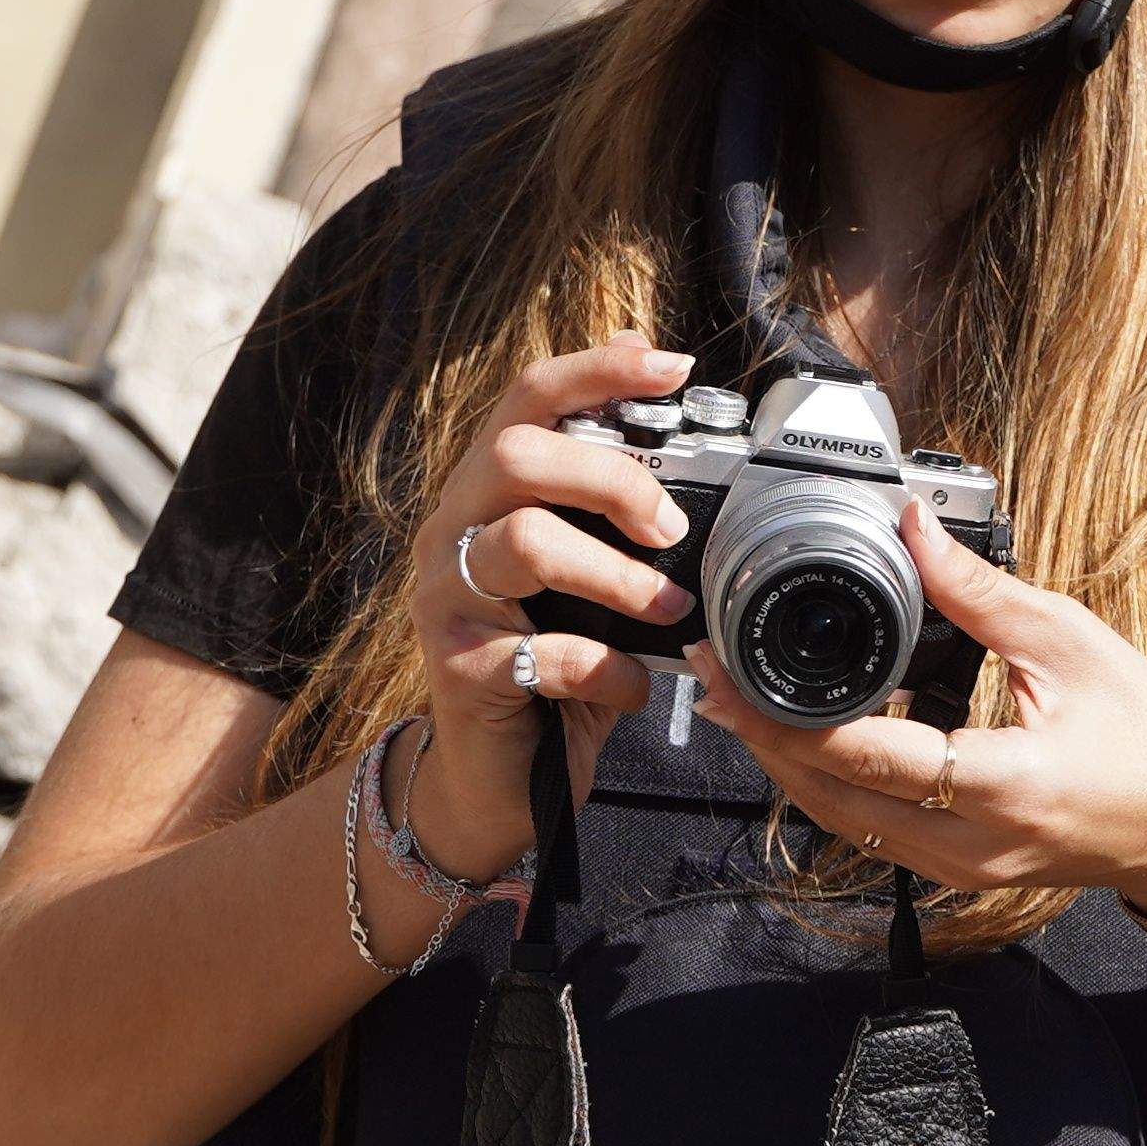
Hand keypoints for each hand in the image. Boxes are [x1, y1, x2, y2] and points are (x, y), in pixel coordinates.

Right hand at [401, 336, 698, 877]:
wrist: (497, 781)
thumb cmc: (556, 663)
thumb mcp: (590, 579)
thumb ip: (616, 518)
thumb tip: (700, 457)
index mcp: (487, 493)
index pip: (526, 399)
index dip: (596, 370)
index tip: (670, 365)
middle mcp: (451, 531)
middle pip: (516, 456)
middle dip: (610, 479)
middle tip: (671, 529)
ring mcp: (445, 599)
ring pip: (525, 544)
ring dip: (617, 576)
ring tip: (668, 613)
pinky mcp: (457, 669)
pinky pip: (545, 652)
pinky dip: (608, 670)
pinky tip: (633, 689)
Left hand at [702, 506, 1146, 918]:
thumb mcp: (1073, 646)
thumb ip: (982, 592)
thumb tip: (913, 528)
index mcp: (1006, 784)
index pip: (871, 758)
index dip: (786, 718)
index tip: (729, 673)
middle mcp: (973, 844)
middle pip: (831, 801)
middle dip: (761, 739)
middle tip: (709, 677)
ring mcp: (963, 871)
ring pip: (842, 825)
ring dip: (786, 765)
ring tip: (739, 702)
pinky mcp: (959, 873)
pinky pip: (871, 834)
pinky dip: (829, 786)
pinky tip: (806, 739)